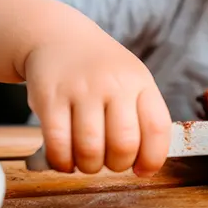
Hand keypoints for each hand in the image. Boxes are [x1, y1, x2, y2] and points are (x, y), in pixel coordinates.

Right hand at [20, 31, 171, 175]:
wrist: (58, 38)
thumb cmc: (101, 71)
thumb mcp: (132, 80)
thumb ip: (142, 117)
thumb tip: (145, 166)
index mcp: (140, 82)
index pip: (157, 127)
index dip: (152, 158)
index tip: (142, 169)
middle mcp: (113, 83)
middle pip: (124, 144)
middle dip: (118, 165)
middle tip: (109, 162)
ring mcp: (80, 89)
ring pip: (90, 148)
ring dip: (89, 167)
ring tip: (87, 161)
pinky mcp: (49, 98)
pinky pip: (58, 144)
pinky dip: (62, 162)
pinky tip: (65, 160)